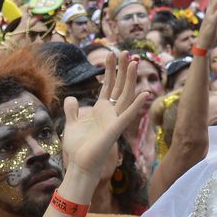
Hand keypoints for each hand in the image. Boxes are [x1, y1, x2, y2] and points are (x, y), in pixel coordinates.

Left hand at [60, 52, 150, 180]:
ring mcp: (115, 120)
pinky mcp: (115, 130)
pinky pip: (128, 116)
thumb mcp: (72, 124)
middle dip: (121, 69)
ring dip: (130, 80)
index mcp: (101, 110)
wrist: (80, 165)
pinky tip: (145, 94)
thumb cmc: (79, 147)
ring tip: (134, 62)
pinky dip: (137, 105)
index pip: (108, 86)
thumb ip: (72, 111)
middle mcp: (111, 113)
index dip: (110, 71)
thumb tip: (71, 99)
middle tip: (125, 51)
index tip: (110, 55)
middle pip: (119, 87)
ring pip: (125, 96)